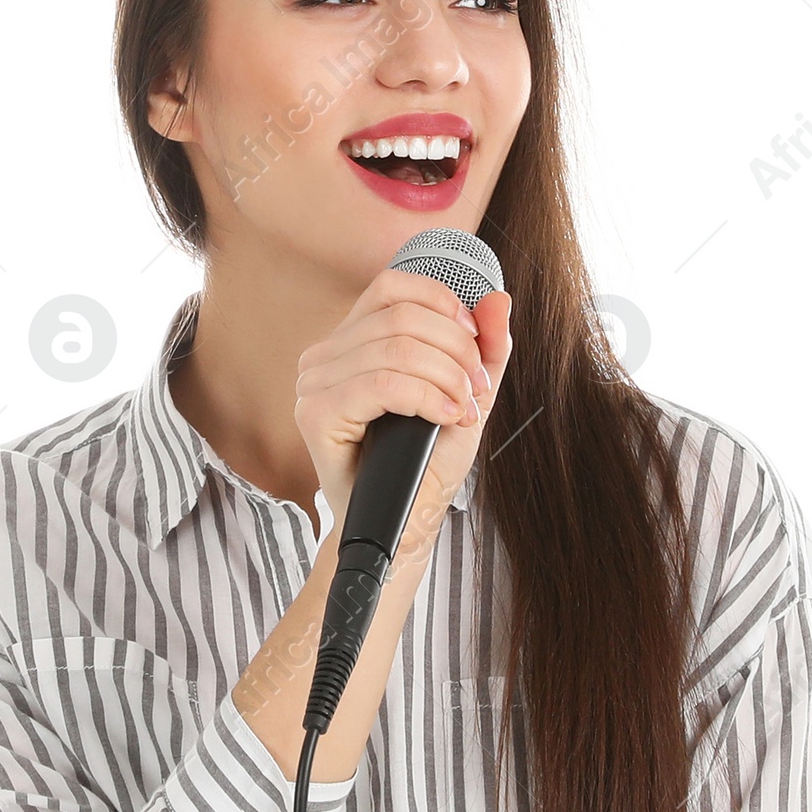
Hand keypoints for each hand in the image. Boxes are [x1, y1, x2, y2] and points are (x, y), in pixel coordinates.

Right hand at [293, 271, 512, 526]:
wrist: (405, 523)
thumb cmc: (427, 462)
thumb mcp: (466, 394)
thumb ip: (485, 347)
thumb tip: (497, 299)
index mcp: (351, 341)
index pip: (392, 288)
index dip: (442, 304)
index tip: (475, 344)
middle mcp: (324, 356)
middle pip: (402, 317)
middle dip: (457, 350)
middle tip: (476, 389)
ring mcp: (314, 384)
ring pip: (396, 348)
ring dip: (447, 378)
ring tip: (462, 409)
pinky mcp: (316, 414)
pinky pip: (382, 383)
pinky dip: (425, 396)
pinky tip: (443, 417)